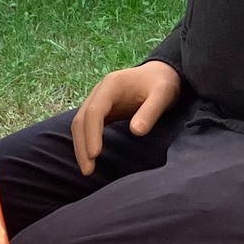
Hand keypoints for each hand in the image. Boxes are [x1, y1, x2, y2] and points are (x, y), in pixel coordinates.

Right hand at [70, 61, 180, 176]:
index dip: (92, 133)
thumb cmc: (162, 83)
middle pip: (81, 119)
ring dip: (81, 146)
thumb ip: (150, 111)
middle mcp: (99, 92)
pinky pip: (87, 127)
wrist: (161, 73)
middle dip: (81, 145)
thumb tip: (136, 132)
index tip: (95, 155)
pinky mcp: (102, 110)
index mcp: (111, 85)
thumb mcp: (162, 94)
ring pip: (80, 124)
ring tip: (87, 169)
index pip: (94, 111)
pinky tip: (91, 158)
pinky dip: (86, 142)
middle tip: (87, 170)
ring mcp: (98, 101)